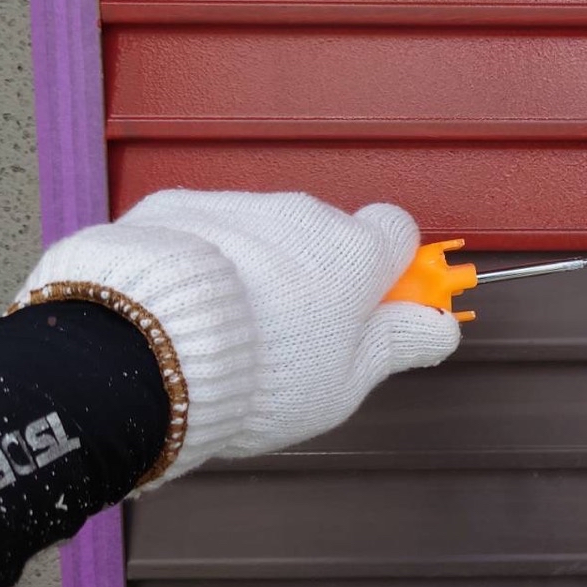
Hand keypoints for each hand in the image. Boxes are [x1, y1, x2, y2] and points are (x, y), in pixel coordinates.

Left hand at [13, 191, 457, 485]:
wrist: (145, 349)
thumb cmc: (258, 373)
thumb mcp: (345, 381)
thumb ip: (397, 345)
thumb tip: (441, 327)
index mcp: (355, 252)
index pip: (397, 230)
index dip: (388, 269)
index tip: (373, 307)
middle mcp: (302, 215)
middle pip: (326, 235)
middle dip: (315, 274)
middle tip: (289, 337)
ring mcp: (238, 204)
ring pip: (263, 232)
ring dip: (257, 268)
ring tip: (223, 331)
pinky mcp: (177, 206)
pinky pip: (206, 230)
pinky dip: (202, 259)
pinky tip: (179, 308)